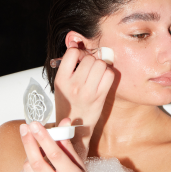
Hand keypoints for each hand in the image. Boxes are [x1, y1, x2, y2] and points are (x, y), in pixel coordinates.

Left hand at [20, 119, 85, 171]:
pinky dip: (29, 163)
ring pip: (29, 169)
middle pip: (37, 162)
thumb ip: (68, 144)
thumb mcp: (80, 163)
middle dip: (29, 142)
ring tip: (34, 144)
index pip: (55, 155)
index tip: (35, 124)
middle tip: (25, 127)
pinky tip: (35, 158)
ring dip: (29, 153)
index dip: (44, 138)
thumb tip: (64, 122)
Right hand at [54, 41, 114, 157]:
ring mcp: (88, 91)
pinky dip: (108, 74)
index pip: (73, 53)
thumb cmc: (68, 103)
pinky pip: (109, 74)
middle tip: (90, 67)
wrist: (75, 128)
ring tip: (96, 73)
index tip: (80, 57)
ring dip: (101, 65)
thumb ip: (68, 65)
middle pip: (90, 58)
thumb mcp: (61, 84)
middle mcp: (74, 85)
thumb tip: (75, 42)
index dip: (79, 52)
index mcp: (61, 79)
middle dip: (92, 59)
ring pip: (101, 64)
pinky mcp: (100, 96)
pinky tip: (103, 79)